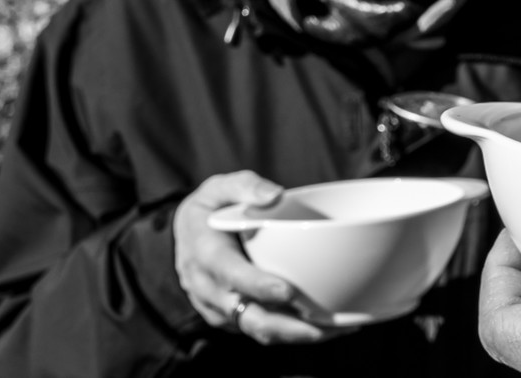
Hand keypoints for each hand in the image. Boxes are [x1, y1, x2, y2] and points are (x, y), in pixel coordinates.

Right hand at [173, 171, 344, 343]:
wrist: (187, 236)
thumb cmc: (209, 209)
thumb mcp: (219, 188)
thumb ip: (245, 187)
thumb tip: (274, 196)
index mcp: (204, 254)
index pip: (230, 275)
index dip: (258, 286)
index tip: (288, 291)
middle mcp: (207, 288)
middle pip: (245, 316)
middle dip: (283, 326)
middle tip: (320, 327)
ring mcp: (219, 308)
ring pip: (255, 329)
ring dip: (293, 334)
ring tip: (333, 329)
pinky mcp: (231, 317)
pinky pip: (259, 330)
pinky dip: (289, 332)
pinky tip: (323, 327)